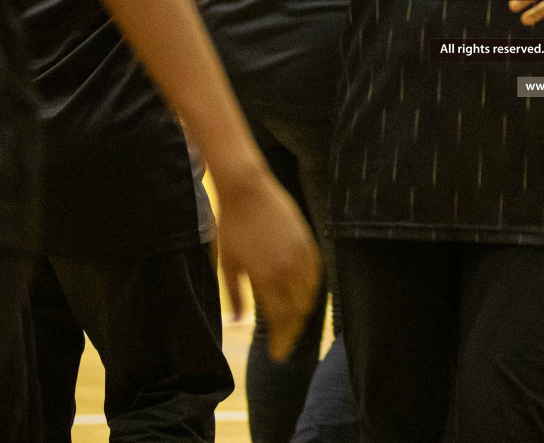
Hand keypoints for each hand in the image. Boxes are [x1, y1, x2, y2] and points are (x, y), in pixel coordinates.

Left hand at [214, 168, 320, 360]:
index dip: (281, 339)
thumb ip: (235, 294)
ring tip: (294, 325)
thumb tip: (237, 320)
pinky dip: (313, 290)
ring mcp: (301, 253)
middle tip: (285, 345)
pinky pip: (316, 273)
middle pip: (298, 311)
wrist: (247, 189)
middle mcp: (288, 268)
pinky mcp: (307, 240)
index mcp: (266, 276)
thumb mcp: (227, 262)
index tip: (277, 354)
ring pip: (310, 294)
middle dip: (292, 332)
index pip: (280, 318)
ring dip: (304, 313)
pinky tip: (305, 297)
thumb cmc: (232, 225)